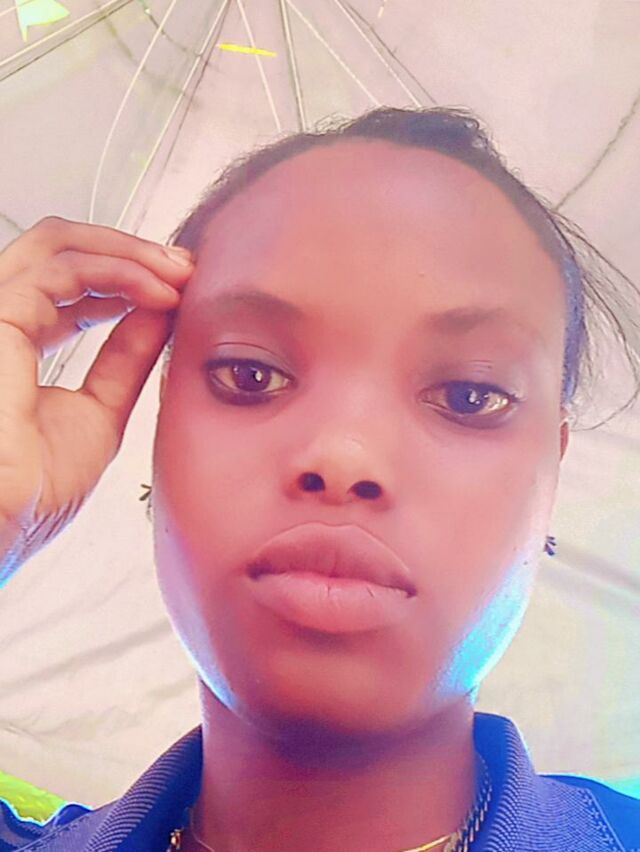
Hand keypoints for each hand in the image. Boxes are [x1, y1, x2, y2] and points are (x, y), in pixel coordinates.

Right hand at [0, 216, 191, 584]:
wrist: (5, 527)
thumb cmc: (32, 492)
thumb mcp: (99, 410)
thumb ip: (124, 358)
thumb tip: (160, 314)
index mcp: (14, 344)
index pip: (66, 284)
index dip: (124, 278)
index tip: (178, 288)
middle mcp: (0, 321)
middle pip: (58, 250)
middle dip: (130, 252)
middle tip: (185, 267)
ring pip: (57, 245)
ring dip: (130, 254)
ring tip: (180, 276)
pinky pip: (60, 270)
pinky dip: (118, 271)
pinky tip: (159, 292)